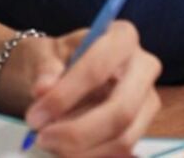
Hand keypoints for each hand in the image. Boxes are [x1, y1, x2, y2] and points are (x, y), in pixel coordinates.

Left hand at [11, 22, 162, 157]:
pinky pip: (120, 152)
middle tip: (42, 138)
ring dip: (82, 150)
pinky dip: (90, 155)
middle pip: (121, 111)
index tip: (35, 116)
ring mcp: (147, 101)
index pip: (99, 69)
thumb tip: (43, 88)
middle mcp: (144, 68)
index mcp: (122, 37)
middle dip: (78, 132)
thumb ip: (44, 69)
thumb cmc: (56, 59)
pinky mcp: (141, 127)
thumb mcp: (43, 54)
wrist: (61, 73)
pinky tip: (66, 151)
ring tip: (49, 143)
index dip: (66, 96)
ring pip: (123, 138)